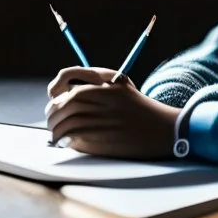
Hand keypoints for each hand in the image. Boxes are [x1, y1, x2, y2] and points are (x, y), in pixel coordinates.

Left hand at [45, 66, 179, 158]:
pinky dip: (66, 139)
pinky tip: (65, 142)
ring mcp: (105, 116)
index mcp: (108, 79)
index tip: (53, 95)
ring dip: (55, 128)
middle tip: (50, 119)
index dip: (56, 86)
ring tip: (55, 134)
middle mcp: (106, 95)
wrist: (166, 130)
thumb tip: (58, 98)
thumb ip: (94, 87)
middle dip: (52, 111)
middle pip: (65, 101)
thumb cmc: (139, 110)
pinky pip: (75, 136)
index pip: (68, 76)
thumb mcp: (120, 88)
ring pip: (67, 120)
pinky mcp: (105, 137)